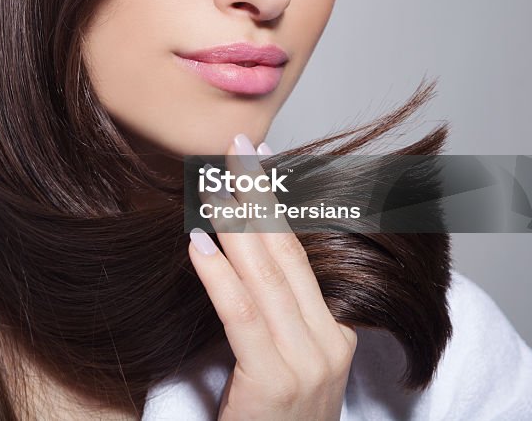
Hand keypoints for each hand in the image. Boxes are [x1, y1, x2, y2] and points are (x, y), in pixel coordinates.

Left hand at [187, 133, 356, 419]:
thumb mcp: (278, 364)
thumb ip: (269, 315)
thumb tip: (232, 252)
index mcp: (334, 335)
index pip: (298, 254)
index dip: (274, 203)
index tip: (256, 158)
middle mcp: (329, 344)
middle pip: (285, 253)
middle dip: (258, 195)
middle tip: (235, 146)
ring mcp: (308, 365)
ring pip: (266, 277)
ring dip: (236, 221)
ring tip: (211, 179)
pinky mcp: (276, 385)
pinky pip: (243, 318)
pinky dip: (220, 276)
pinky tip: (198, 243)